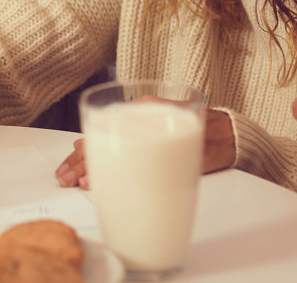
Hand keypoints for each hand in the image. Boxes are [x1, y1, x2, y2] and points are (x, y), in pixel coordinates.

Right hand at [55, 108, 235, 186]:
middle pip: (100, 135)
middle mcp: (139, 113)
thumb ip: (169, 164)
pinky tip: (83, 162)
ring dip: (80, 158)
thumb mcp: (195, 154)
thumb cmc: (216, 141)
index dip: (95, 160)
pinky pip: (111, 140)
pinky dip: (94, 152)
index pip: (111, 135)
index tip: (85, 179)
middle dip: (78, 161)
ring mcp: (137, 122)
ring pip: (101, 138)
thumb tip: (140, 185)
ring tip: (65, 174)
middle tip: (65, 179)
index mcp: (149, 112)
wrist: (231, 132)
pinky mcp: (140, 134)